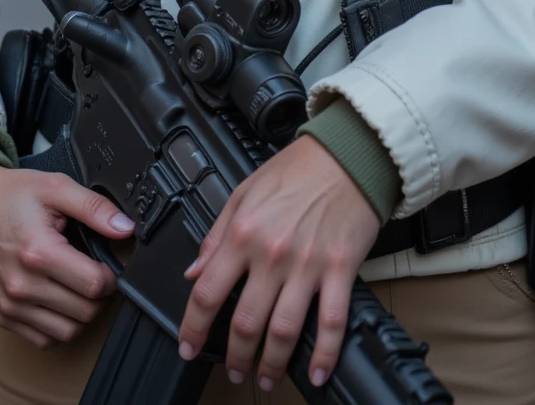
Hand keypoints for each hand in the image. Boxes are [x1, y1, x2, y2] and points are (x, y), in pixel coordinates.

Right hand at [0, 164, 135, 348]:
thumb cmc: (9, 195)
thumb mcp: (55, 188)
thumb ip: (94, 208)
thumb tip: (126, 229)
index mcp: (38, 252)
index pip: (94, 286)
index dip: (112, 275)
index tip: (108, 263)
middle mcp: (21, 286)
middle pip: (84, 312)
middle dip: (100, 295)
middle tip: (97, 272)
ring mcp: (9, 306)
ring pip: (67, 332)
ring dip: (82, 314)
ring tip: (79, 286)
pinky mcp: (1, 316)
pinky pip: (43, 339)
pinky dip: (59, 326)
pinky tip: (60, 300)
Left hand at [177, 135, 380, 390]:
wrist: (347, 155)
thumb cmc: (298, 170)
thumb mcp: (244, 192)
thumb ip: (216, 234)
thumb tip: (194, 272)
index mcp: (243, 233)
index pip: (207, 293)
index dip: (192, 327)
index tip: (188, 346)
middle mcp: (272, 254)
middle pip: (245, 322)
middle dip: (235, 356)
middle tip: (234, 370)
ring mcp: (308, 265)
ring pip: (283, 331)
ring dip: (272, 365)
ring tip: (266, 379)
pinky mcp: (341, 270)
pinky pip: (331, 323)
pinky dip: (323, 355)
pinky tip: (316, 373)